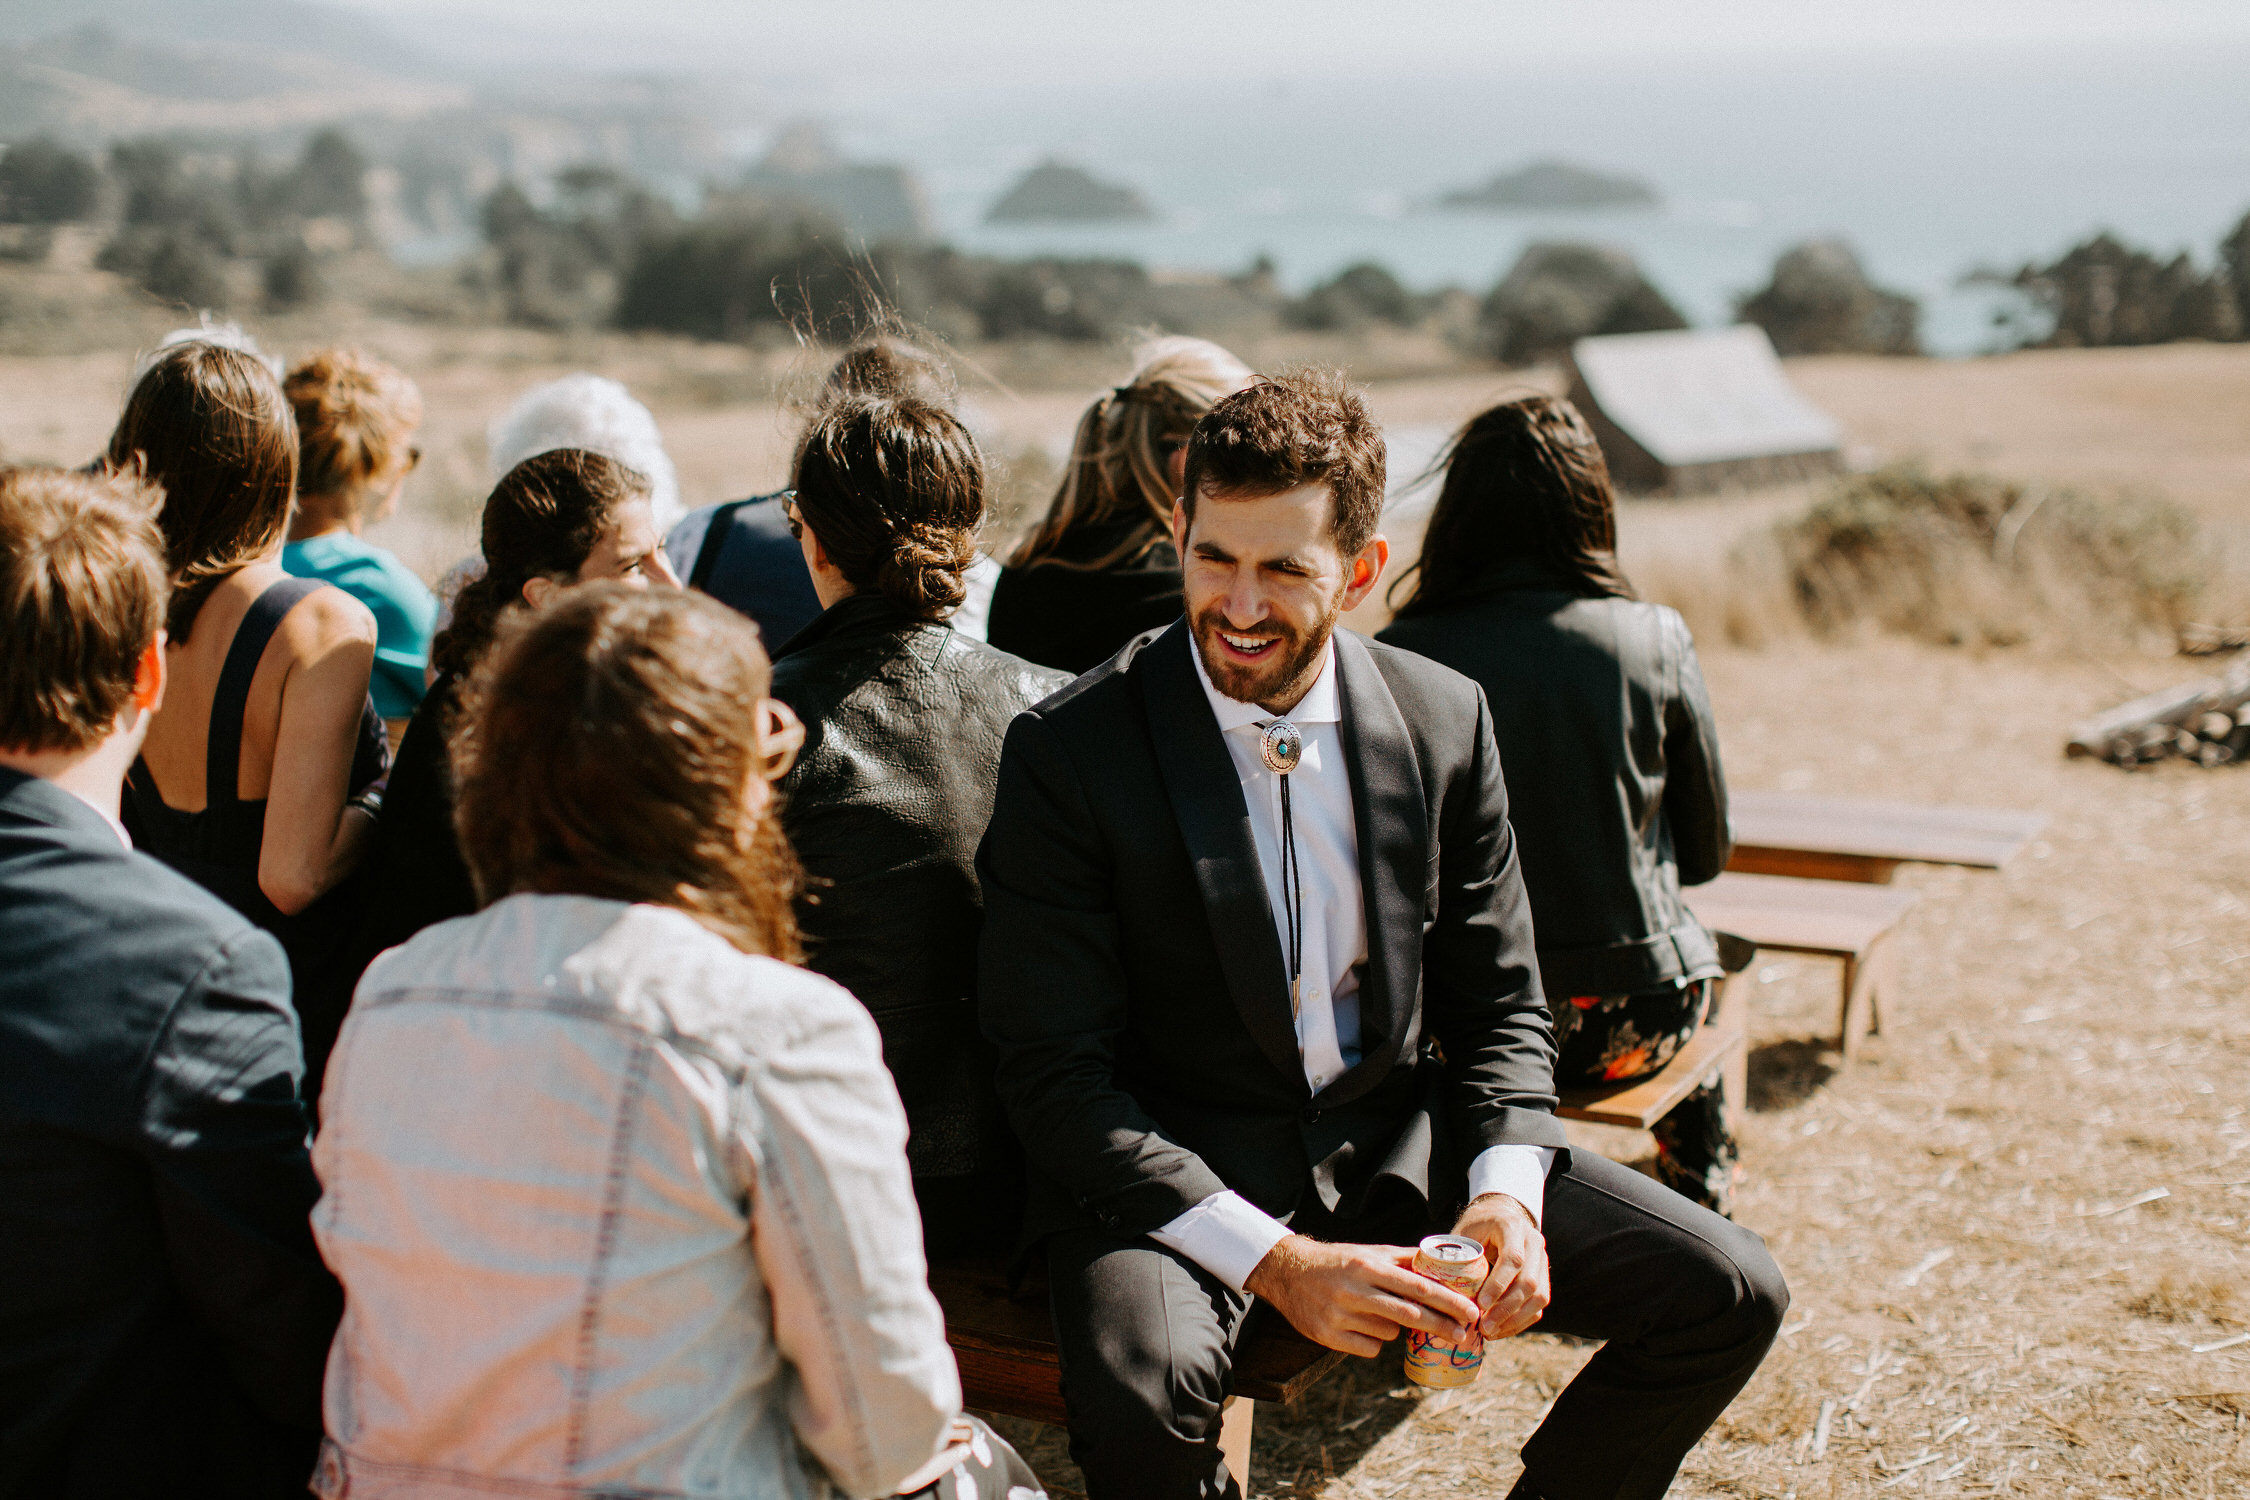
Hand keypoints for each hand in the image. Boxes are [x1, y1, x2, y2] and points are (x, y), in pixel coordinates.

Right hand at [1244, 1234, 1480, 1356]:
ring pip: (1389, 1333)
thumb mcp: (1370, 1252)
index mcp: (1368, 1266)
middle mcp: (1354, 1289)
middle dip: (1441, 1326)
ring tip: (1377, 1313)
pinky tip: (1360, 1326)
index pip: (1417, 1286)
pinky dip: (1374, 1341)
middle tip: (1465, 1336)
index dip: (1448, 1301)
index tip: (1471, 1313)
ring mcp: (1339, 1314)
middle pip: (1409, 1314)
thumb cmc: (1338, 1261)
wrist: (1288, 1272)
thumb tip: (1443, 1264)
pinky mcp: (1327, 1336)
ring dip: (1396, 1328)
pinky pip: (1370, 1348)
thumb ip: (1404, 1260)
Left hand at [1452, 1193, 1550, 1340]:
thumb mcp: (1463, 1234)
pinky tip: (1500, 1329)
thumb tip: (1442, 1292)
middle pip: (1529, 1282)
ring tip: (1490, 1332)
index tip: (1480, 1304)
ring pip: (1539, 1296)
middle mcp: (1533, 1242)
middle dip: (1506, 1309)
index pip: (1513, 1259)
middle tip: (1484, 1326)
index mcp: (1512, 1227)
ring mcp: (1542, 1259)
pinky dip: (1521, 1320)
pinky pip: (1539, 1304)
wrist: (1498, 1214)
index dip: (1498, 1285)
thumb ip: (1457, 1257)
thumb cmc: (1475, 1227)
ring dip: (1515, 1319)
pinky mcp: (1544, 1276)